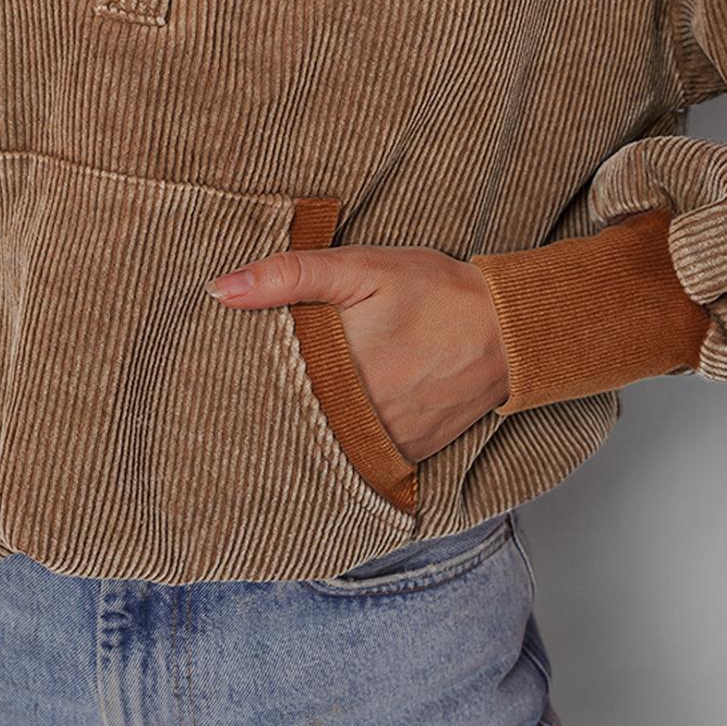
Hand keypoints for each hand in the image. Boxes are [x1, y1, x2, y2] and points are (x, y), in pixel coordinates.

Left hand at [204, 245, 510, 463]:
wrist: (510, 330)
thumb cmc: (436, 293)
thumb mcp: (363, 267)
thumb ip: (290, 275)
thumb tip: (219, 289)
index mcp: (335, 373)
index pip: (265, 391)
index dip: (237, 385)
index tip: (216, 375)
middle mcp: (357, 418)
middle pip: (291, 423)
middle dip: (266, 410)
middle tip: (231, 400)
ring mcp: (385, 442)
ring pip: (323, 445)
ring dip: (305, 430)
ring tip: (279, 410)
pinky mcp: (407, 453)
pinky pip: (360, 458)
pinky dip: (343, 442)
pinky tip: (331, 421)